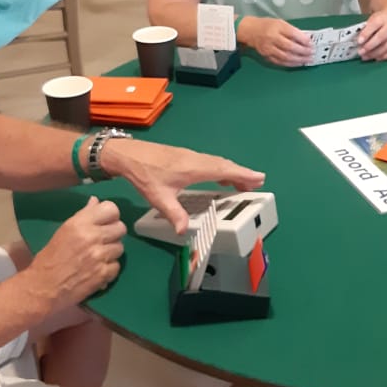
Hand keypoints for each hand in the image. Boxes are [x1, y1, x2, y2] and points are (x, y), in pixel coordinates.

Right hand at [28, 196, 125, 310]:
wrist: (43, 287)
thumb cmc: (50, 258)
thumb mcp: (64, 231)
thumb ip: (83, 216)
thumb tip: (96, 201)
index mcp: (80, 223)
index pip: (111, 209)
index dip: (111, 216)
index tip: (106, 222)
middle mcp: (92, 237)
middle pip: (120, 228)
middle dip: (113, 234)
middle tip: (103, 241)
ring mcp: (99, 256)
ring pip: (120, 247)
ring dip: (111, 252)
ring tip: (98, 257)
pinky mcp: (103, 274)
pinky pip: (117, 266)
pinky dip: (109, 269)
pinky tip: (98, 270)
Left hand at [98, 139, 264, 233]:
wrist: (128, 154)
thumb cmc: (144, 174)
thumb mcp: (158, 197)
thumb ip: (174, 214)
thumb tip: (184, 231)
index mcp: (193, 168)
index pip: (224, 170)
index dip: (242, 175)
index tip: (258, 178)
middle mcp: (195, 159)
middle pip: (224, 165)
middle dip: (241, 174)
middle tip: (257, 184)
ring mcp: (190, 156)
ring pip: (217, 162)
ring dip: (231, 171)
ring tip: (242, 183)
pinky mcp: (185, 156)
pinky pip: (209, 162)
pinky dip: (220, 168)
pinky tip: (219, 176)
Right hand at [244, 16, 313, 66]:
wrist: (250, 31)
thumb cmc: (267, 25)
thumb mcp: (280, 23)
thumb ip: (292, 30)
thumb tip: (305, 39)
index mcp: (277, 27)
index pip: (292, 34)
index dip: (303, 40)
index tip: (311, 43)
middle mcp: (272, 38)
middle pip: (290, 47)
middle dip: (303, 51)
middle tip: (311, 53)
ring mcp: (269, 49)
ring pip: (286, 57)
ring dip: (299, 60)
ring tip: (307, 60)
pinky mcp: (267, 56)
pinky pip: (280, 62)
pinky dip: (291, 64)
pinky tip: (298, 63)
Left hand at [357, 9, 386, 61]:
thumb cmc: (383, 19)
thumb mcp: (373, 18)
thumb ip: (365, 28)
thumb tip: (357, 39)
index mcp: (382, 18)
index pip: (374, 25)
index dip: (366, 34)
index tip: (359, 41)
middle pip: (381, 37)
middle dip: (369, 46)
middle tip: (361, 52)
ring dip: (375, 54)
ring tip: (365, 57)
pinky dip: (384, 57)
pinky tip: (376, 58)